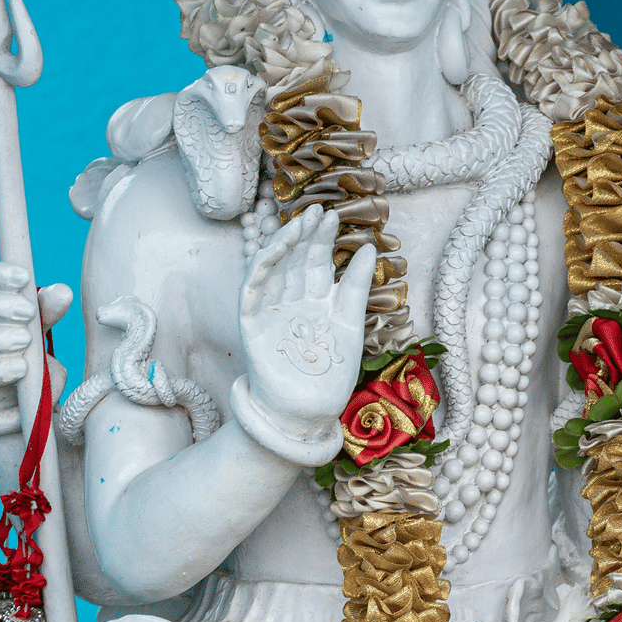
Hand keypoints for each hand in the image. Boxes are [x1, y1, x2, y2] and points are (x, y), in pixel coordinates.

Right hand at [0, 260, 72, 398]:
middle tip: (29, 313)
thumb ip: (48, 309)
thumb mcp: (40, 327)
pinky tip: (21, 368)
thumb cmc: (25, 351)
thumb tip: (63, 291)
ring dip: (3, 338)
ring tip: (26, 341)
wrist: (11, 396)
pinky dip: (1, 369)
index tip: (24, 277)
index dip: (0, 273)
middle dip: (3, 306)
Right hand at [239, 204, 375, 429]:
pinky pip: (252, 289)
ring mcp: (270, 310)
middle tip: (317, 210)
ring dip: (284, 244)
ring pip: (274, 268)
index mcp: (315, 301)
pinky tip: (275, 248)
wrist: (308, 412)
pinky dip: (261, 267)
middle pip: (296, 260)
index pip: (317, 262)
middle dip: (305, 235)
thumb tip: (371, 247)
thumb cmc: (331, 373)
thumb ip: (357, 286)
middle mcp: (292, 301)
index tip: (333, 216)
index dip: (323, 239)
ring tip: (300, 224)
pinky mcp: (251, 322)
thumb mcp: (351, 323)